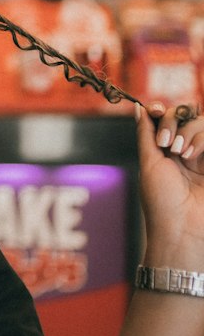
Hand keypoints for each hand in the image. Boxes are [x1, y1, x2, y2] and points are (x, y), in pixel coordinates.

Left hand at [137, 101, 203, 266]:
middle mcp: (187, 150)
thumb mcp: (149, 163)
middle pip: (187, 115)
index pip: (169, 117)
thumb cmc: (161, 200)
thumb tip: (138, 107)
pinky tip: (191, 156)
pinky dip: (201, 140)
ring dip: (189, 132)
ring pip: (202, 123)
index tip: (156, 111)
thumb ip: (146, 133)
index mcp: (167, 150)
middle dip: (174, 121)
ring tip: (181, 154)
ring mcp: (203, 156)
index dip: (164, 110)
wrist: (182, 228)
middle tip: (167, 144)